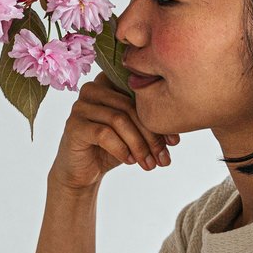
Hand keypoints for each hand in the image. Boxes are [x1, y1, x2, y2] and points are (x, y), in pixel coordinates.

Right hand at [48, 72, 179, 192]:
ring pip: (119, 119)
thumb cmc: (112, 147)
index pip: (139, 91)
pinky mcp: (73, 125)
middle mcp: (92, 88)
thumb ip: (151, 120)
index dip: (160, 115)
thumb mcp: (136, 132)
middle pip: (130, 106)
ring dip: (139, 145)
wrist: (84, 171)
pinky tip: (130, 161)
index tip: (174, 141)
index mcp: (110, 82)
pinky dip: (121, 149)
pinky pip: (103, 133)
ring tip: (149, 164)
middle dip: (151, 135)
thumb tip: (178, 122)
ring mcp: (80, 105)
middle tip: (163, 158)